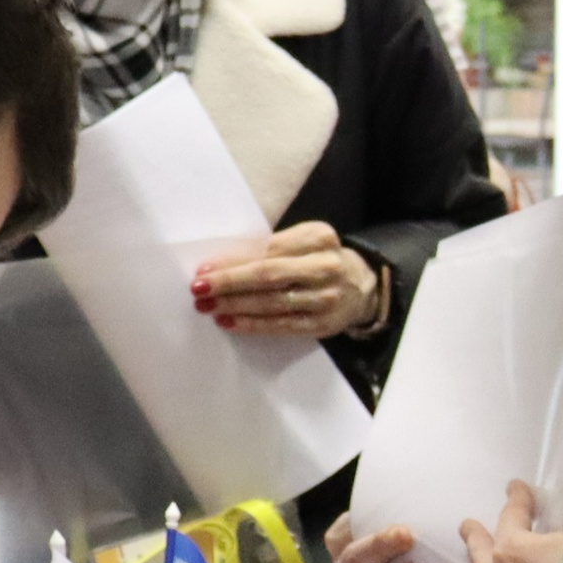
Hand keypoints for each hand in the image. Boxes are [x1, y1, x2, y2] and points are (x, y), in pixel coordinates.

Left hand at [192, 223, 381, 339]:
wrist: (363, 287)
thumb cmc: (320, 261)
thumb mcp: (305, 243)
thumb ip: (272, 248)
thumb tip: (222, 263)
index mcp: (319, 238)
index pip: (268, 249)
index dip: (234, 260)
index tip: (205, 268)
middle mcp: (326, 267)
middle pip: (269, 275)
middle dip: (229, 283)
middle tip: (199, 288)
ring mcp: (326, 298)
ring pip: (272, 302)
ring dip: (234, 305)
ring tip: (207, 306)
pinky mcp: (323, 324)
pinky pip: (281, 325)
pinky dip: (252, 324)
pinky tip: (229, 321)